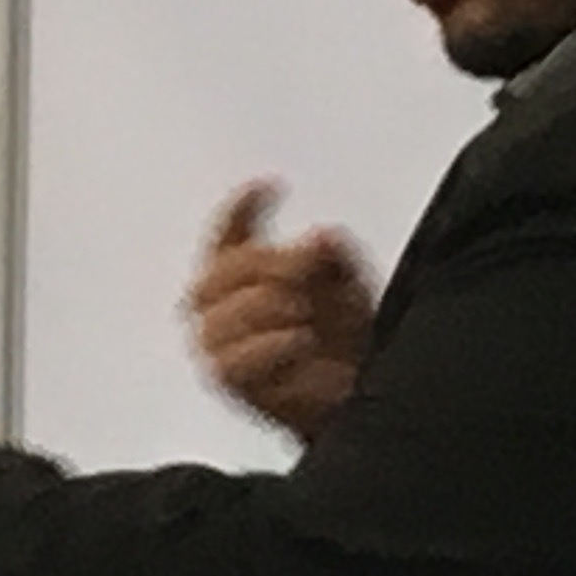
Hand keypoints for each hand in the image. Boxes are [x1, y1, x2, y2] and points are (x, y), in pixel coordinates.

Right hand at [185, 183, 377, 441]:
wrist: (356, 389)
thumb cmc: (344, 333)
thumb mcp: (348, 282)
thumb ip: (332, 255)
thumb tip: (321, 237)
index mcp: (244, 270)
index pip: (229, 233)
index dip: (241, 208)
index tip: (268, 185)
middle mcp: (223, 303)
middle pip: (219, 272)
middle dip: (262, 265)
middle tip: (299, 270)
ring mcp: (220, 342)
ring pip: (219, 318)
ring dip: (265, 308)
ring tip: (302, 311)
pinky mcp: (230, 380)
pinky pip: (231, 362)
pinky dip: (267, 347)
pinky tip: (297, 338)